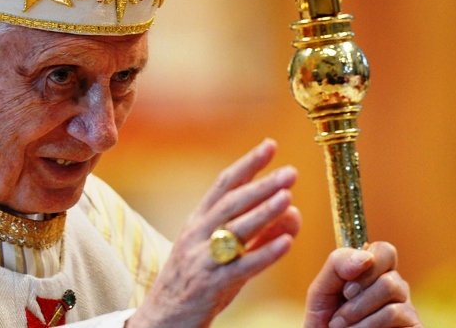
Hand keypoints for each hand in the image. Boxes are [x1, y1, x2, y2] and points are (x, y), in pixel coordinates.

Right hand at [129, 139, 301, 327]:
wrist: (160, 322)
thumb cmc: (196, 283)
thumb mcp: (225, 253)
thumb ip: (260, 233)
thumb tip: (294, 211)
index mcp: (197, 221)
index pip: (224, 184)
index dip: (248, 164)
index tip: (271, 145)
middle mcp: (196, 234)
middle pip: (231, 203)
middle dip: (261, 185)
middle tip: (290, 171)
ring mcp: (201, 259)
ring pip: (234, 230)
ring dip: (263, 212)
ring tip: (288, 197)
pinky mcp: (209, 286)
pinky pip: (240, 267)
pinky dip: (264, 254)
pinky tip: (286, 243)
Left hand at [304, 243, 421, 327]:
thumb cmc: (326, 323)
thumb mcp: (322, 290)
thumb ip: (338, 265)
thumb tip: (365, 256)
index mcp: (374, 275)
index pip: (384, 251)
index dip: (367, 262)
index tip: (346, 287)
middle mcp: (394, 289)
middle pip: (389, 270)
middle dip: (359, 290)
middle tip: (342, 308)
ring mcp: (405, 309)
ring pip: (390, 287)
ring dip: (358, 310)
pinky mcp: (413, 327)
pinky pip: (395, 312)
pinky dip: (368, 325)